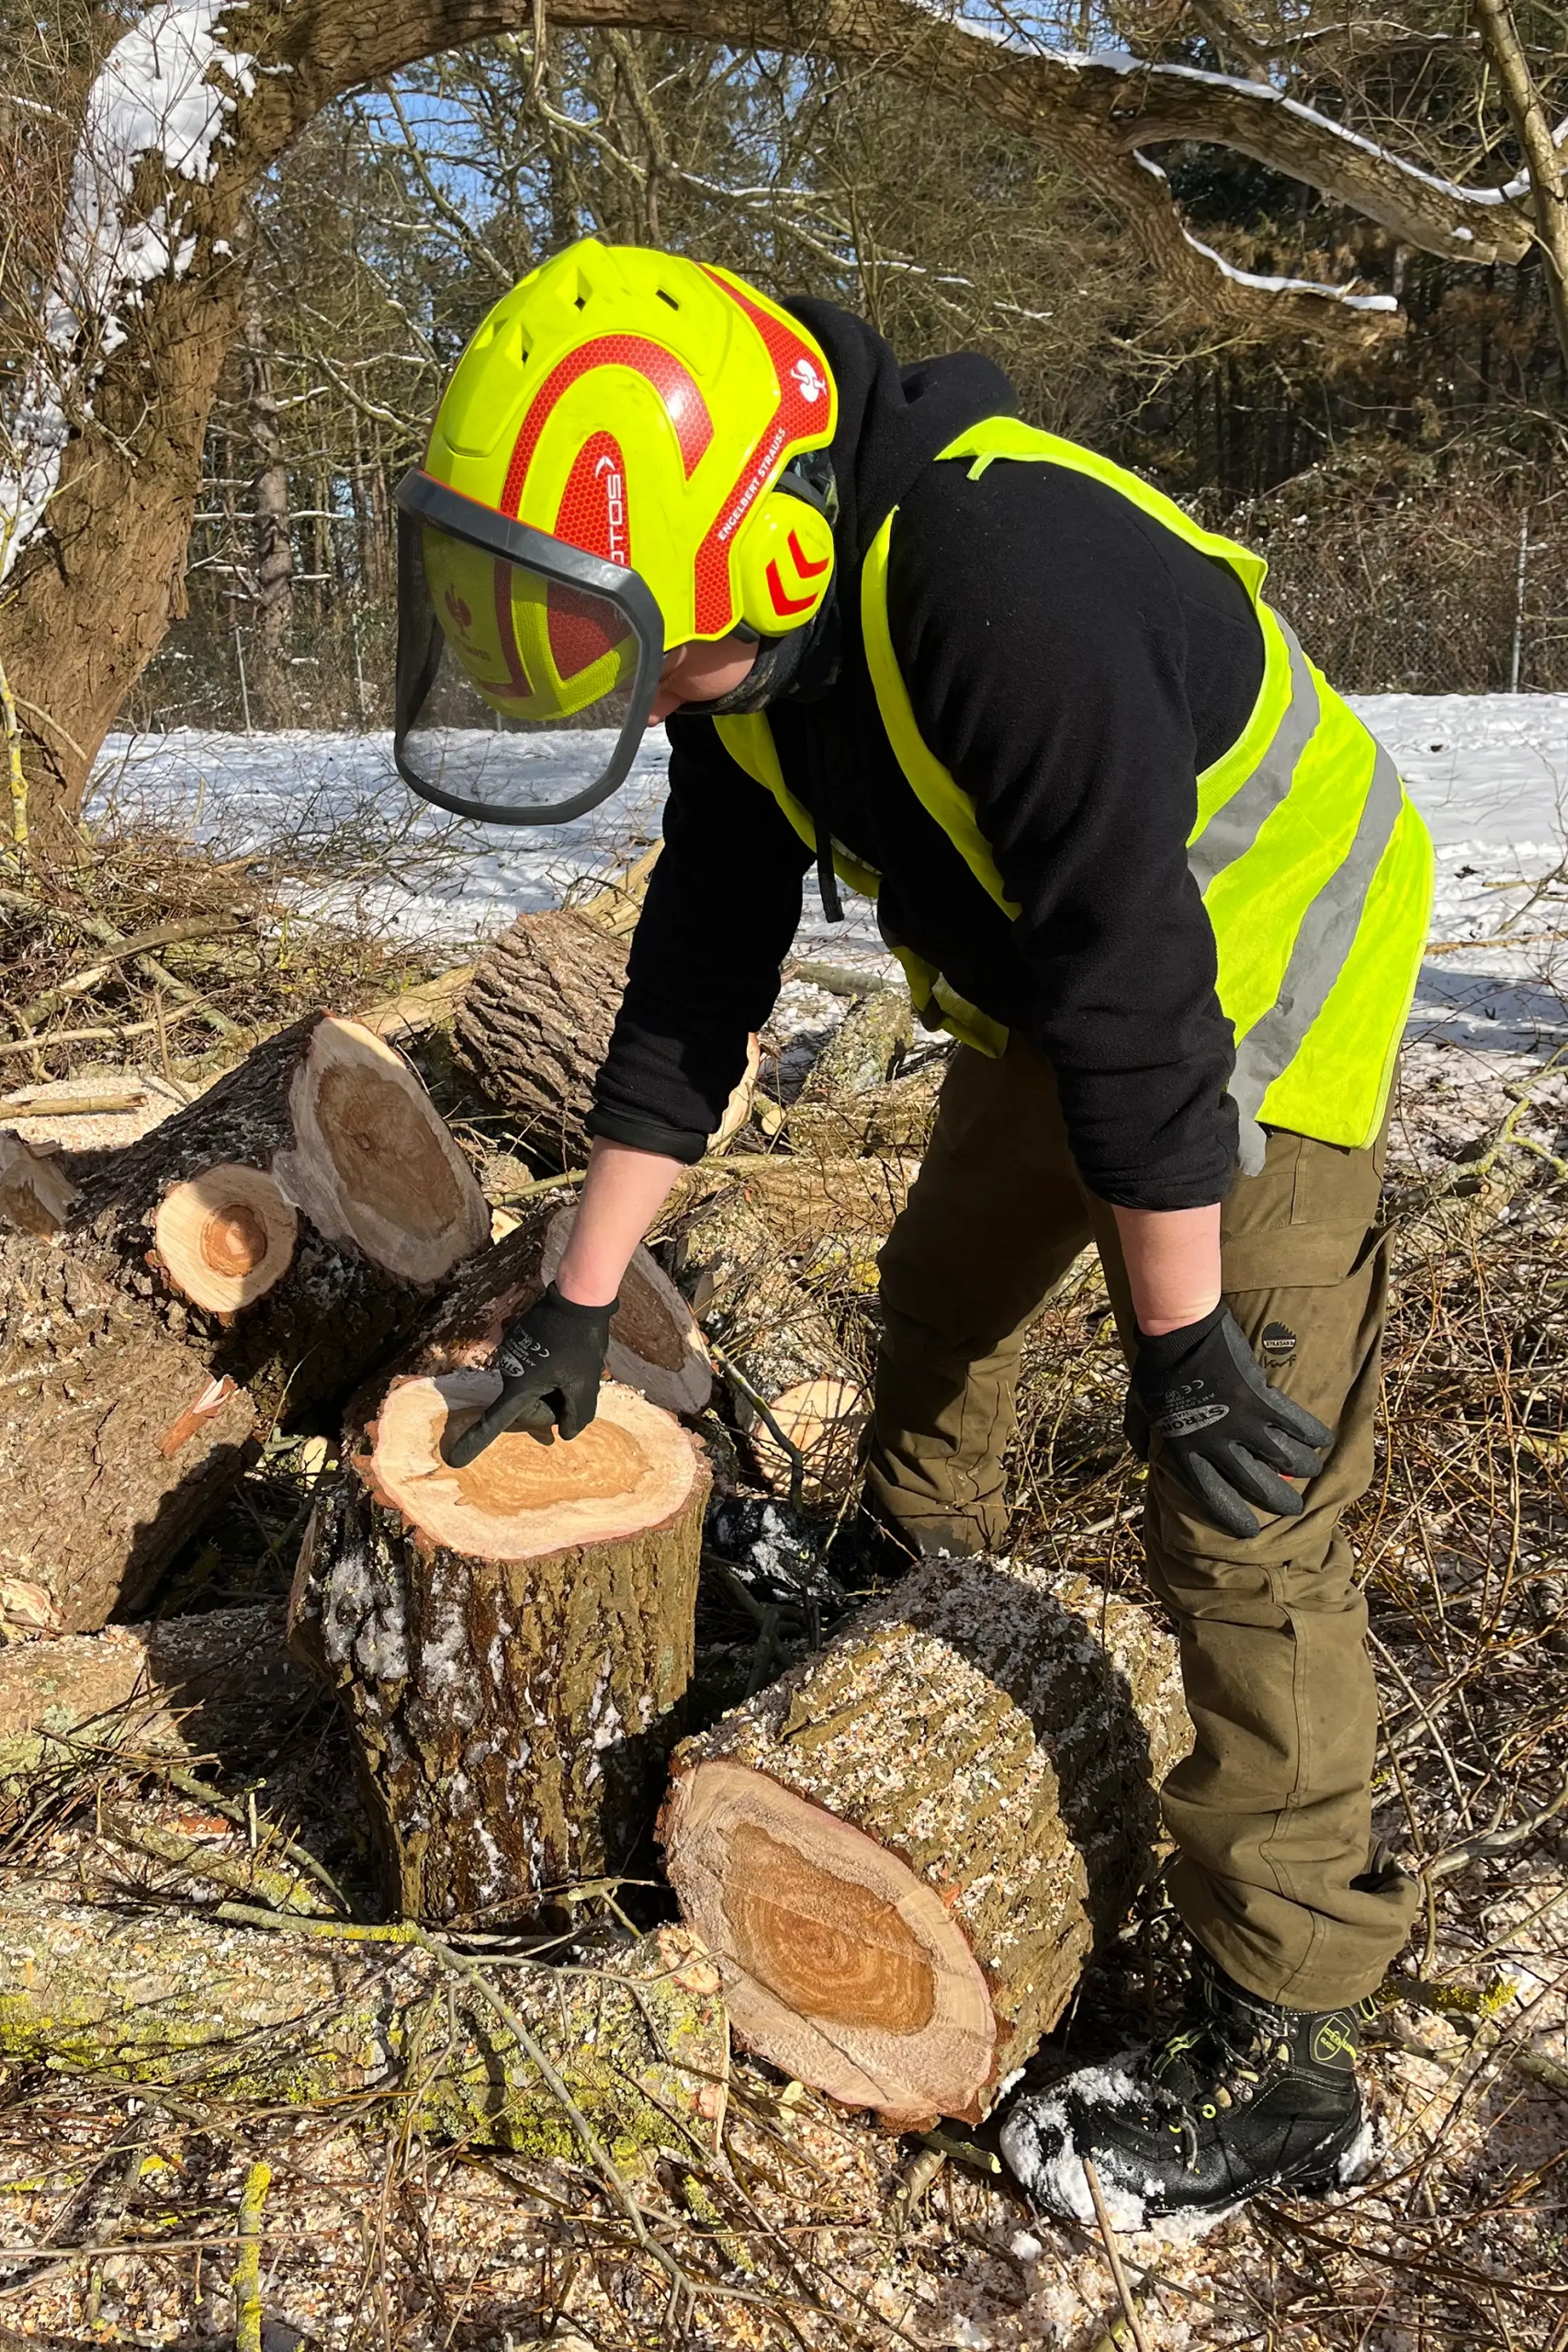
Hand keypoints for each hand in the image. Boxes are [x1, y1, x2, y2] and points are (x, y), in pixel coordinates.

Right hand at [440, 1284, 615, 1466]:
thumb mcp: (585, 1385)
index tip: (455, 1459)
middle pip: (523, 1404)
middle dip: (546, 1403)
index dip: (474, 1443)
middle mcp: (507, 1371)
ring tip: (571, 1363)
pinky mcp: (515, 1340)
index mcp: (519, 1386)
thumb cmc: (580, 1343)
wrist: (576, 1297)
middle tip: (572, 1385)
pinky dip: (546, 1367)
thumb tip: (567, 1434)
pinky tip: (564, 1351)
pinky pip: (530, 1366)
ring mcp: (509, 1354)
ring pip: (528, 1385)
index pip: (494, 1422)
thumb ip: (577, 1415)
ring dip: (548, 1384)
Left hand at [1125, 1303, 1332, 1539]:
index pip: (1212, 1495)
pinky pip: (1294, 1422)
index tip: (1250, 1531)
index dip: (1233, 1516)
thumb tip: (1144, 1456)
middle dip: (1278, 1500)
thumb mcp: (1137, 1408)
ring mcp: (1243, 1421)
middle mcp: (1218, 1443)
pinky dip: (1312, 1433)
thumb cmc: (1156, 1369)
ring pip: (1282, 1456)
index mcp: (1187, 1450)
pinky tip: (1325, 1441)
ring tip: (1313, 1471)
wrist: (1180, 1332)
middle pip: (1255, 1483)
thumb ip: (1140, 1436)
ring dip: (1303, 1467)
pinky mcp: (1262, 1398)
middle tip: (1293, 1509)